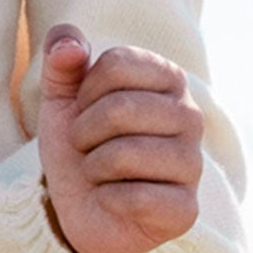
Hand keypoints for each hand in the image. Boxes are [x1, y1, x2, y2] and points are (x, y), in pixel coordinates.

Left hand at [36, 28, 203, 252]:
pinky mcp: (186, 209)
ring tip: (100, 173)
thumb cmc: (81, 146)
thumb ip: (60, 61)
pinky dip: (107, 199)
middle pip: (119, 108)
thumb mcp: (61, 99)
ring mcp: (192, 164)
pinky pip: (135, 197)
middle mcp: (190, 117)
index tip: (85, 111)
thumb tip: (68, 43)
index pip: (117, 63)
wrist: (84, 209)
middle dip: (84, 132)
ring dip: (93, 167)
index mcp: (167, 79)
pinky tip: (114, 200)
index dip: (85, 91)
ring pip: (124, 153)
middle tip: (87, 147)